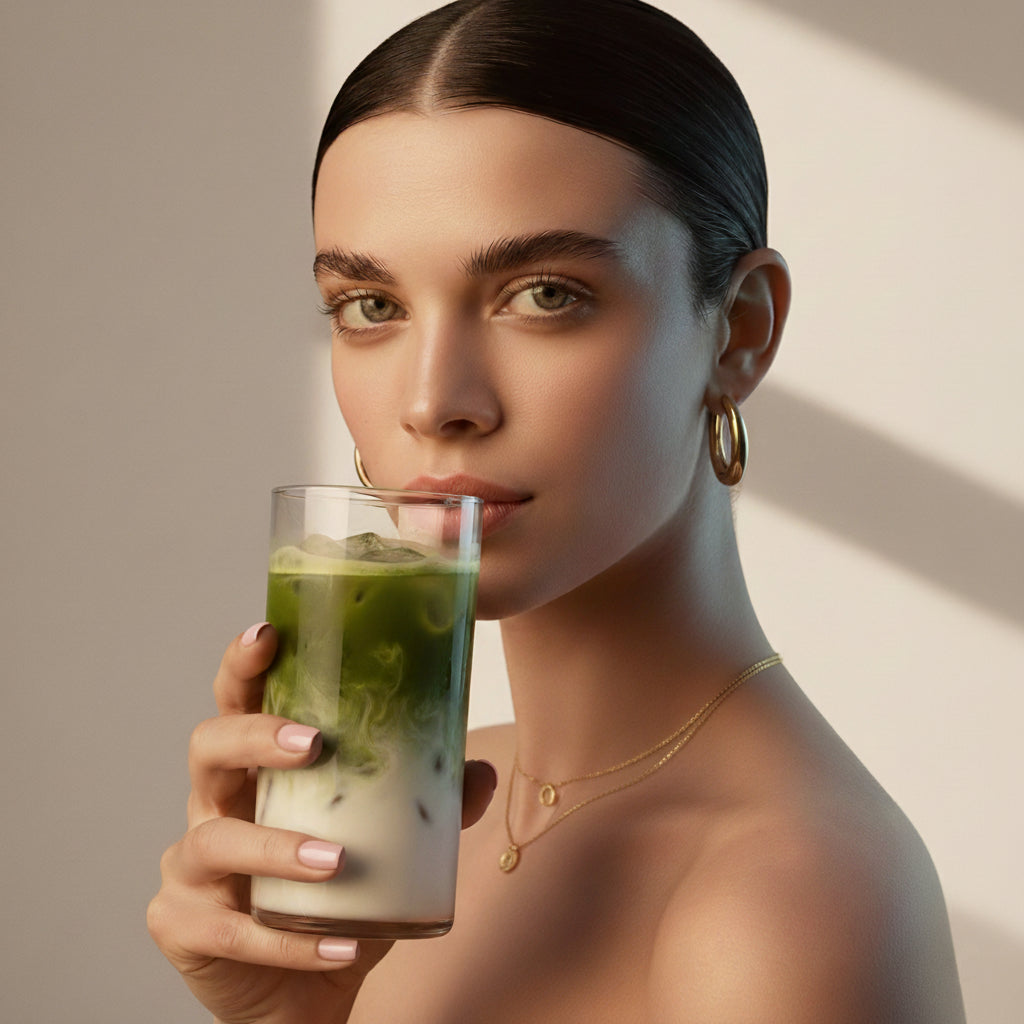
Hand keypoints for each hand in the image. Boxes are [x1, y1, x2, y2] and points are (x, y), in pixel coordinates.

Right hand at [148, 623, 496, 1023]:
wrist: (299, 992)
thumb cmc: (333, 897)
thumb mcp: (385, 844)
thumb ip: (428, 806)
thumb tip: (476, 772)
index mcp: (256, 770)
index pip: (239, 702)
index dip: (244, 665)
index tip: (267, 634)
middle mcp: (215, 806)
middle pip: (208, 748)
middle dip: (253, 736)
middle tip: (311, 742)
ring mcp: (192, 868)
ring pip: (213, 841)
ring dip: (277, 847)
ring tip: (337, 860)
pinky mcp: (185, 927)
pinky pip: (231, 930)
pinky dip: (291, 940)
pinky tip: (342, 944)